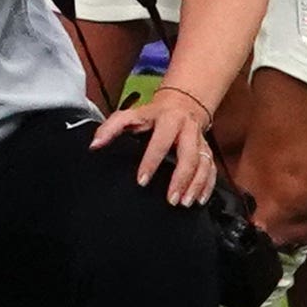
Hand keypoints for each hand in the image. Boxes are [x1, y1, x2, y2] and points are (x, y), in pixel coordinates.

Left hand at [94, 88, 220, 208]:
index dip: (151, 161)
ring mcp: (200, 141)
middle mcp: (187, 130)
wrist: (182, 104)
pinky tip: (200, 199)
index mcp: (167, 120)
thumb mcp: (130, 115)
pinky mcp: (208, 151)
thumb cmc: (152, 114)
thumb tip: (94, 144)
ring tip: (184, 202)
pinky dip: (208, 186)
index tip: (142, 181)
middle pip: (189, 156)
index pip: (160, 142)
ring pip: (203, 164)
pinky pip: (212, 170)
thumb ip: (110, 128)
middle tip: (170, 199)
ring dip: (195, 185)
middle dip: (181, 179)